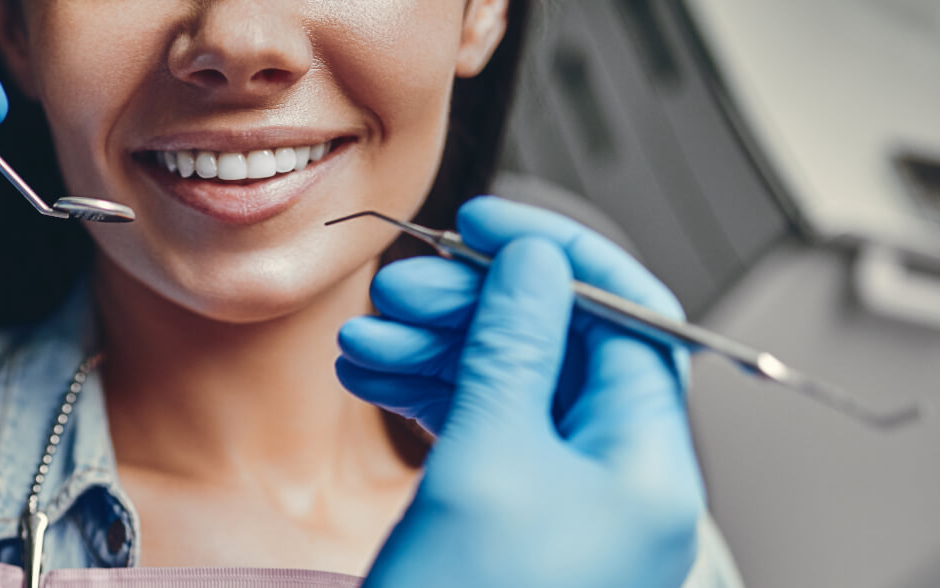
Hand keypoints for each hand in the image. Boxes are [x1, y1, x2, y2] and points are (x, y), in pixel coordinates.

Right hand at [338, 197, 703, 587]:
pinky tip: (368, 377)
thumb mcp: (487, 464)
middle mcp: (611, 481)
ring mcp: (557, 503)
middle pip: (556, 347)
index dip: (556, 257)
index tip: (487, 223)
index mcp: (642, 467)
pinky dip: (421, 392)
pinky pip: (472, 429)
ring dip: (433, 348)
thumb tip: (533, 264)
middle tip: (401, 289)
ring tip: (363, 340)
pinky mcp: (504, 521)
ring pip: (503, 384)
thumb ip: (510, 350)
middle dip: (474, 307)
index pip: (626, 320)